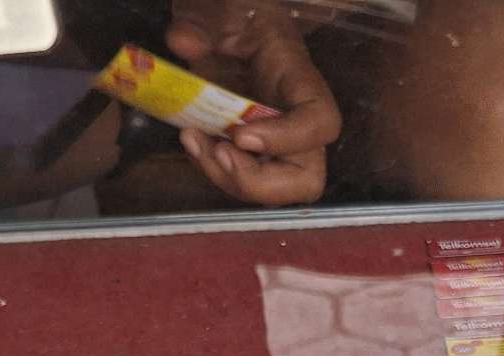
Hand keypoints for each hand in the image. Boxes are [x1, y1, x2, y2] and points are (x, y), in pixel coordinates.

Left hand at [166, 0, 339, 204]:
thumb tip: (184, 41)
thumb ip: (202, 23)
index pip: (319, 123)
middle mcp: (295, 120)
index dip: (288, 139)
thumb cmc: (234, 13)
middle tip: (220, 154)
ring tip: (193, 141)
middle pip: (306, 179)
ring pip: (271, 188)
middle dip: (259, 182)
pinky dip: (213, 169)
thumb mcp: (221, 9)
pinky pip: (241, 177)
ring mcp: (274, 141)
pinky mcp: (250, 149)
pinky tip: (192, 141)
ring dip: (227, 178)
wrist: (224, 20)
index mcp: (298, 79)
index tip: (241, 135)